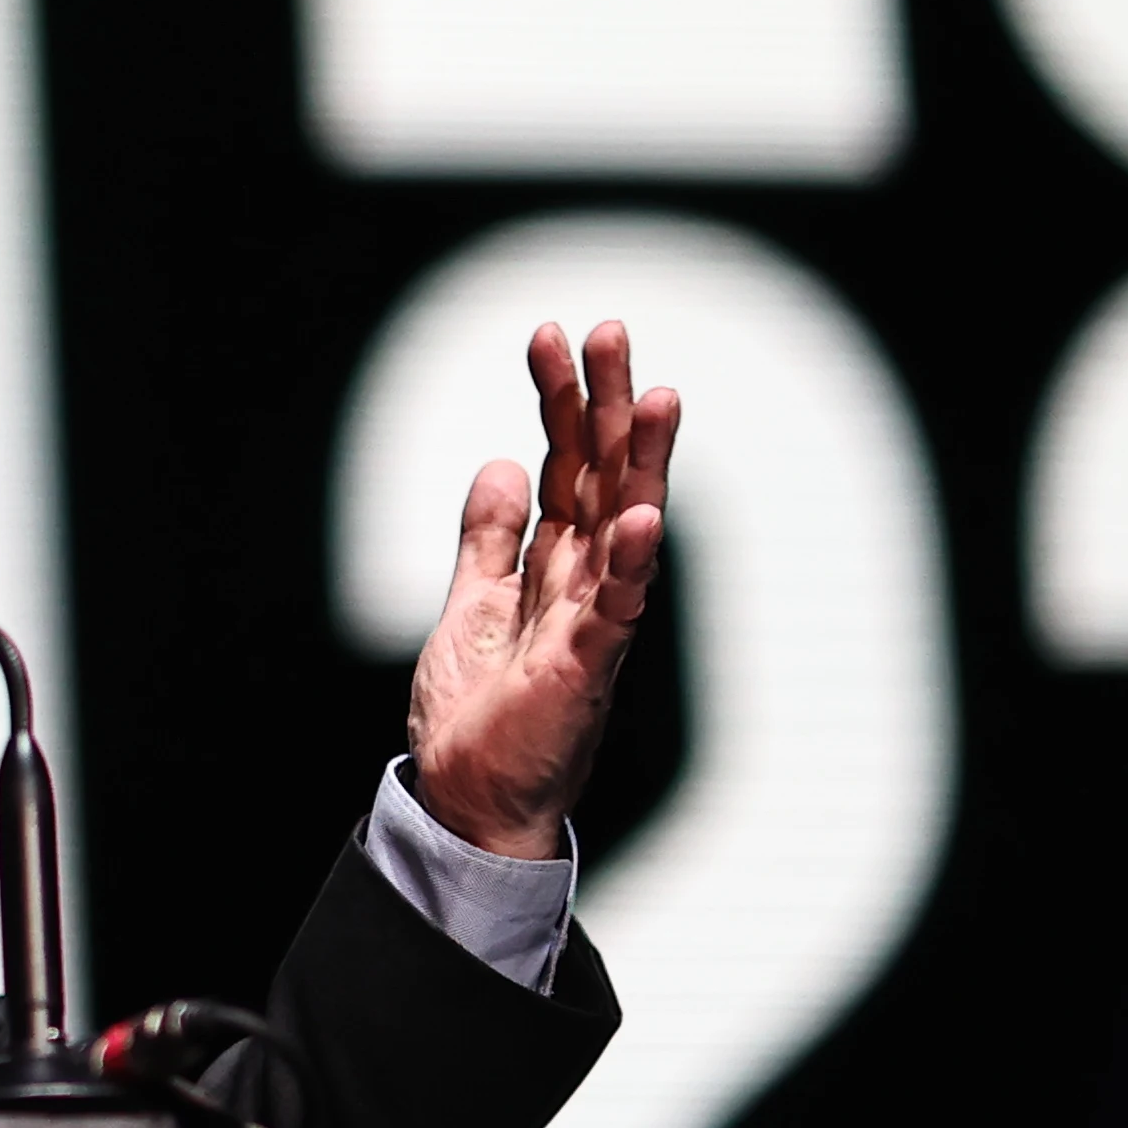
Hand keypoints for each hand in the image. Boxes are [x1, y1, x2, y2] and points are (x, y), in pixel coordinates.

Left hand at [405, 319, 676, 859]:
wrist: (470, 799)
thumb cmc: (482, 713)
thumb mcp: (473, 604)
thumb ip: (489, 539)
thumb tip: (500, 463)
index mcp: (557, 564)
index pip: (565, 464)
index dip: (560, 401)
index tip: (552, 335)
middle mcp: (586, 583)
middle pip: (603, 477)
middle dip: (607, 404)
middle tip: (611, 329)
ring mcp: (592, 623)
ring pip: (625, 529)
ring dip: (640, 464)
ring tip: (656, 396)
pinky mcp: (584, 669)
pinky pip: (615, 609)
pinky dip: (629, 564)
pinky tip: (639, 516)